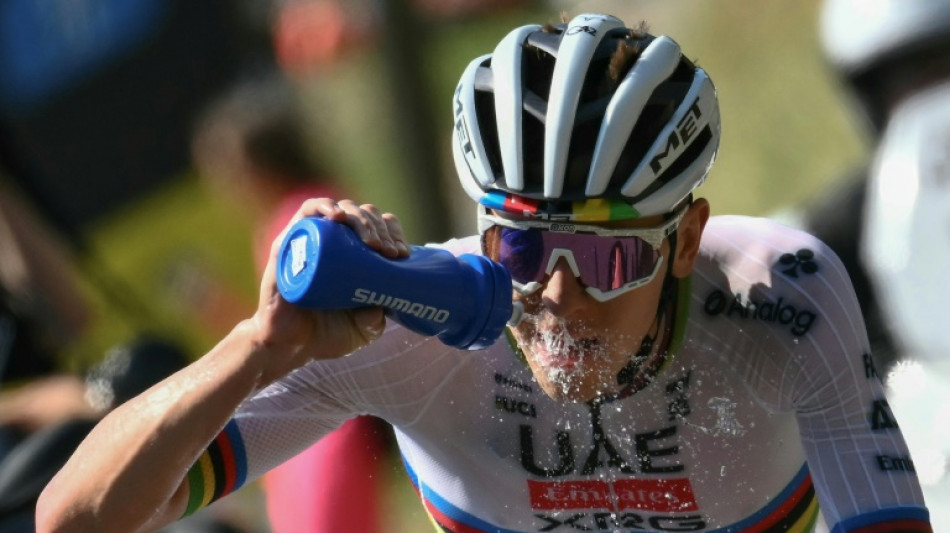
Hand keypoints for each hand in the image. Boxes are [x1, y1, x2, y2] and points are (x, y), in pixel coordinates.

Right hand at [249, 198, 409, 385]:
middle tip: (389, 252)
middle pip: (364, 215)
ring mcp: (314, 239)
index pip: (381, 227)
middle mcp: (337, 242)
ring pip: (342, 210)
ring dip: (361, 218)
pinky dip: (325, 206)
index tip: (402, 255)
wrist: (290, 345)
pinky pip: (307, 212)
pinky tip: (338, 217)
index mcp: (358, 255)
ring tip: (371, 242)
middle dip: (381, 228)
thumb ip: (377, 319)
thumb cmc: (328, 334)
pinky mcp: (291, 241)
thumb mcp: (364, 329)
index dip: (394, 233)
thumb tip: (386, 302)